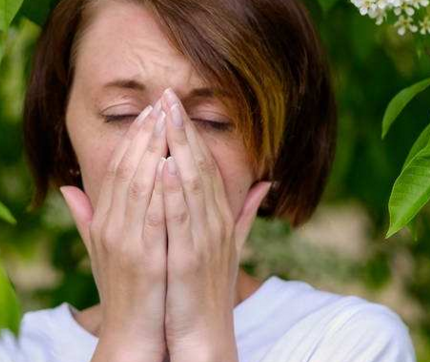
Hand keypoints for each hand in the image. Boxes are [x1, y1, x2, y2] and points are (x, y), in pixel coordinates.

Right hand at [60, 97, 169, 361]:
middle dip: (144, 134)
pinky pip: (153, 215)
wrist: (130, 334)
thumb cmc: (123, 291)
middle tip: (160, 102)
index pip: (115, 169)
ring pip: (138, 185)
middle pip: (125, 169)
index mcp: (104, 222)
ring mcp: (126, 242)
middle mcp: (111, 227)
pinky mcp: (145, 257)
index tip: (147, 112)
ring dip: (152, 150)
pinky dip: (161, 188)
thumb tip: (66, 188)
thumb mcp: (101, 249)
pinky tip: (171, 163)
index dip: (131, 138)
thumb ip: (87, 217)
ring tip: (167, 120)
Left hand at [159, 88, 271, 361]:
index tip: (174, 102)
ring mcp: (204, 239)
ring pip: (191, 184)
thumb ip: (242, 211)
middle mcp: (215, 222)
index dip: (190, 131)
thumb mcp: (228, 245)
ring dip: (177, 147)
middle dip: (182, 128)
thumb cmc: (208, 290)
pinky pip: (180, 219)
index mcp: (219, 217)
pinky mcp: (188, 258)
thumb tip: (265, 181)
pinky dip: (173, 191)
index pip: (204, 164)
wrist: (204, 335)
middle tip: (167, 93)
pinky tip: (164, 165)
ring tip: (164, 115)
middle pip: (199, 165)